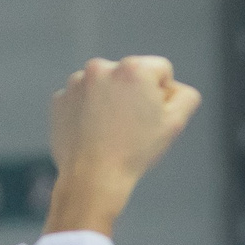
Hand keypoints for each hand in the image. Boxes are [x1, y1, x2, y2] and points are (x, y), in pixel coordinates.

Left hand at [45, 56, 202, 235]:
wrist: (93, 178)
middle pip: (130, 74)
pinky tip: (92, 133)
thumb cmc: (136, 151)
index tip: (150, 116)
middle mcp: (102, 67)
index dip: (162, 94)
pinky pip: (82, 99)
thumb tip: (172, 87)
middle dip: (133, 94)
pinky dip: (87, 111)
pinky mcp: (59, 99)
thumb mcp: (175, 122)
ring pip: (104, 85)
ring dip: (109, 100)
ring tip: (110, 130)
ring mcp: (76, 82)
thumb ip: (185, 95)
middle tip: (130, 126)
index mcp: (134, 67)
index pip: (161, 70)